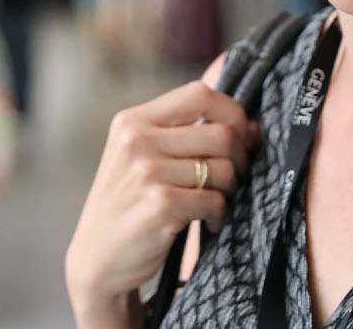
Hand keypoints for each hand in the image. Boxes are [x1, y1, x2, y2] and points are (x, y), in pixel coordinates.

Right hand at [65, 81, 259, 327]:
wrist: (95, 259)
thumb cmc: (129, 205)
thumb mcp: (143, 159)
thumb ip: (190, 136)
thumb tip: (256, 128)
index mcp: (133, 121)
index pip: (199, 93)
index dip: (232, 112)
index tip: (238, 138)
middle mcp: (137, 140)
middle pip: (221, 133)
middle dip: (240, 159)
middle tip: (231, 182)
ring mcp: (147, 172)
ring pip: (224, 168)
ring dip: (230, 190)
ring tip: (214, 204)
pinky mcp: (160, 205)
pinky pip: (216, 201)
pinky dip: (219, 215)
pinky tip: (206, 224)